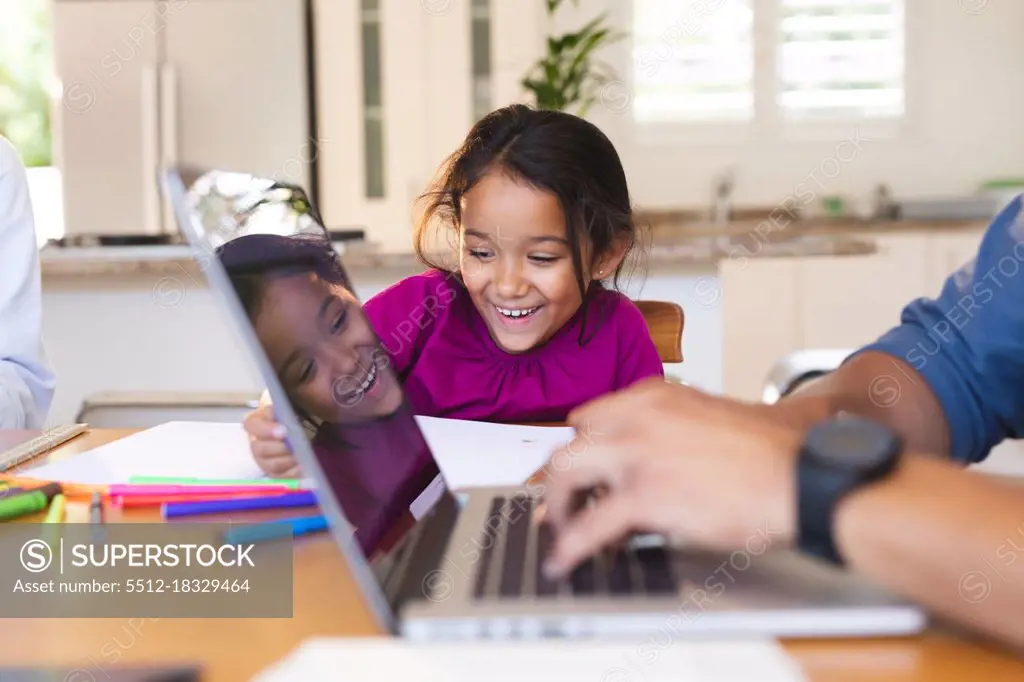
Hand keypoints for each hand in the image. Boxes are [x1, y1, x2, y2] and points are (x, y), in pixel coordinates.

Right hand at [243, 404, 301, 477]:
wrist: (301, 430)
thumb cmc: (292, 416)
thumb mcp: (289, 407)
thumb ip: (284, 408)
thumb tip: (283, 412)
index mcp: (257, 422)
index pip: (251, 425)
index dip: (265, 429)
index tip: (284, 431)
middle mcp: (255, 442)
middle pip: (258, 449)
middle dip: (278, 448)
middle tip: (293, 445)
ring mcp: (263, 460)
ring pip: (268, 464)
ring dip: (285, 461)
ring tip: (299, 456)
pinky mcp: (273, 473)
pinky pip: (279, 477)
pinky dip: (291, 473)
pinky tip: (302, 467)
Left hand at [542, 379, 802, 577]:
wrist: (800, 476)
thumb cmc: (768, 455)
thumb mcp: (708, 422)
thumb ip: (667, 437)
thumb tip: (641, 473)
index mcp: (653, 396)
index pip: (591, 418)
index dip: (582, 451)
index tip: (579, 472)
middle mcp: (637, 417)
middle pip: (570, 444)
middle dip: (560, 479)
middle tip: (562, 504)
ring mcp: (636, 454)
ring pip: (564, 476)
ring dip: (558, 507)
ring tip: (562, 531)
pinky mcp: (644, 495)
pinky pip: (588, 526)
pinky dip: (570, 546)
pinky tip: (566, 560)